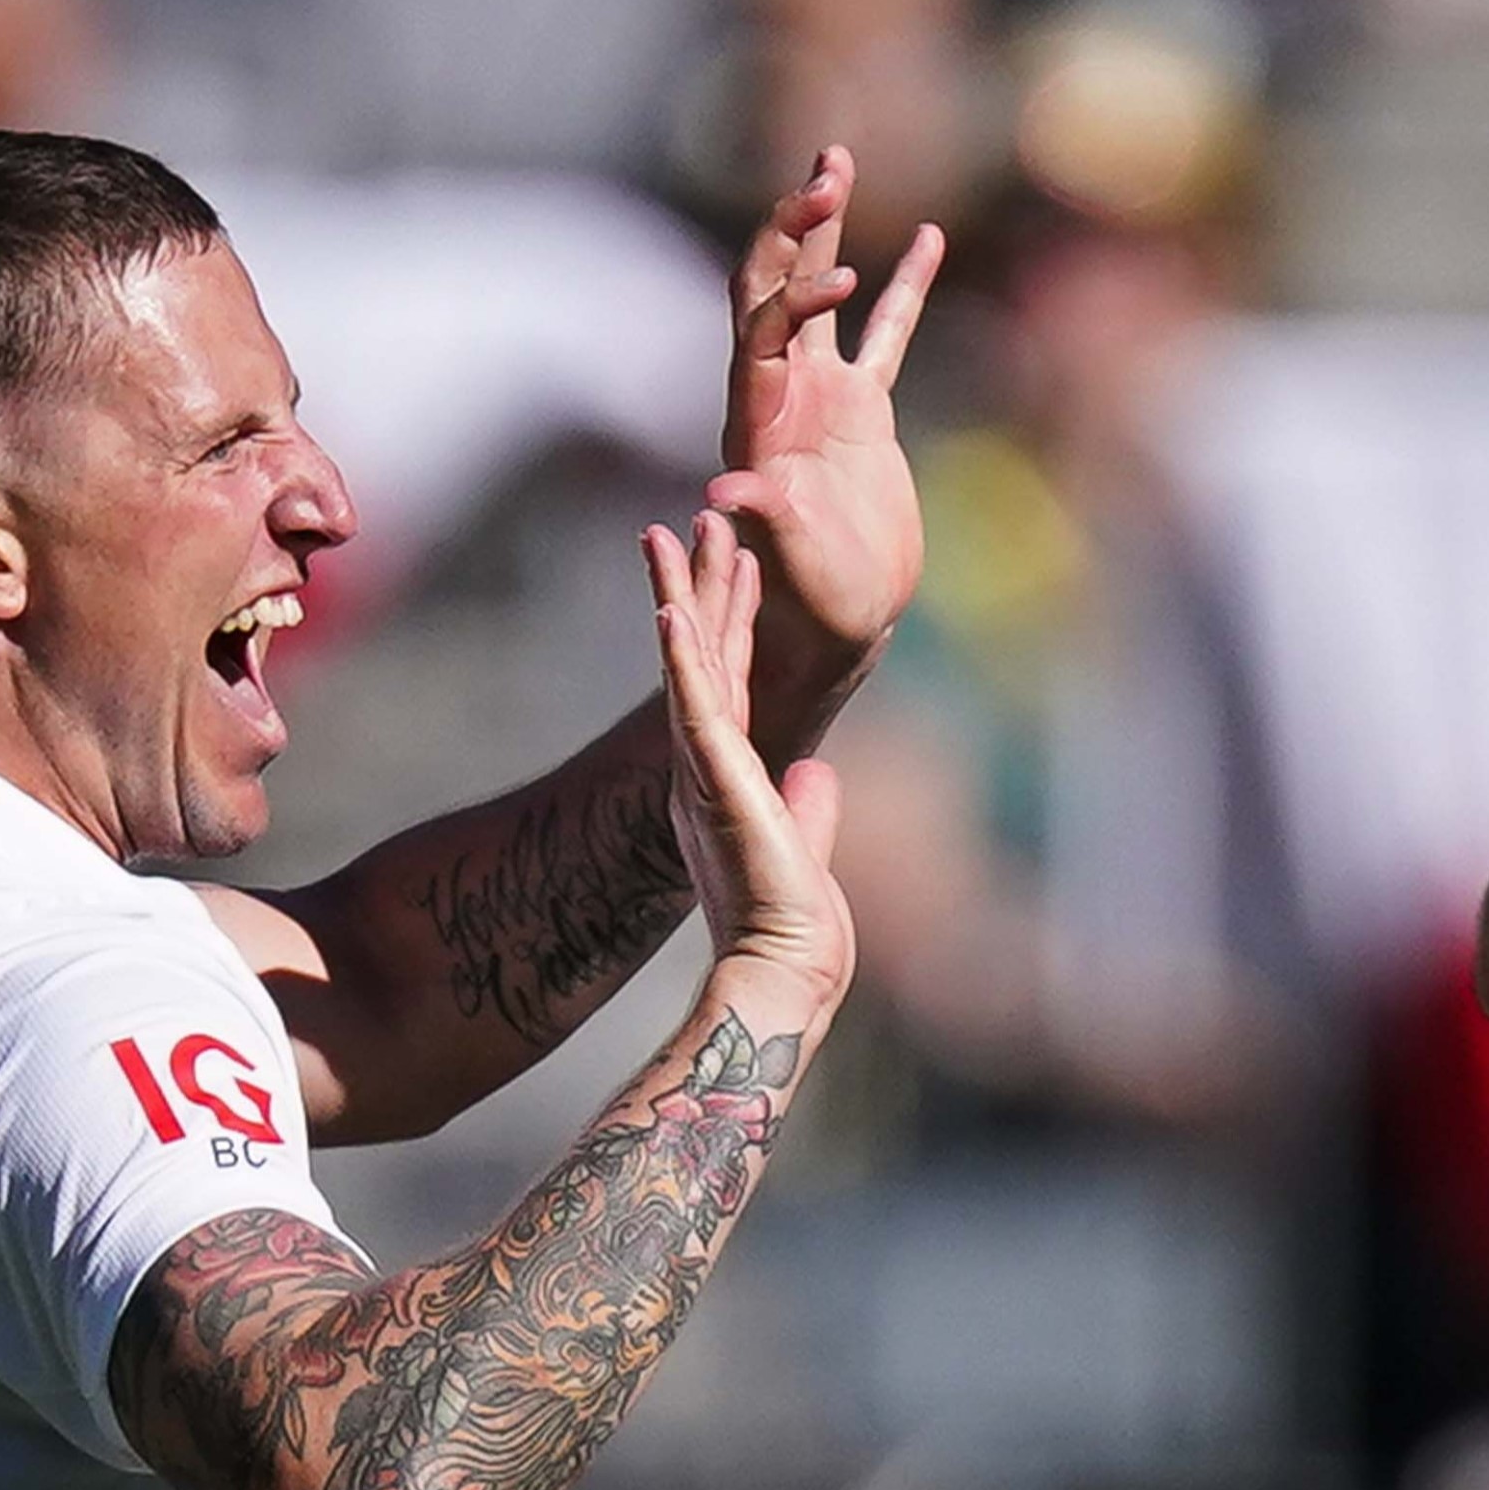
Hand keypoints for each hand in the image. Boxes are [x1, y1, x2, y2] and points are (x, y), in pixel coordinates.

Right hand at [650, 519, 850, 1008]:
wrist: (787, 971)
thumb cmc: (796, 927)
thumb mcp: (805, 846)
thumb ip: (808, 805)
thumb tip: (816, 775)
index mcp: (725, 775)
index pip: (725, 677)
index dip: (726, 617)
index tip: (731, 561)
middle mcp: (704, 765)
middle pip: (699, 654)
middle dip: (695, 583)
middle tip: (690, 518)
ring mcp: (704, 771)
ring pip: (689, 665)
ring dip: (682, 596)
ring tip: (672, 533)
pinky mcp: (713, 784)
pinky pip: (692, 709)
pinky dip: (683, 659)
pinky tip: (672, 611)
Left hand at [698, 153, 945, 739]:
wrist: (837, 624)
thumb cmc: (807, 602)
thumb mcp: (783, 561)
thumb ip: (761, 521)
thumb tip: (724, 491)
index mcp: (757, 418)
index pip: (763, 329)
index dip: (794, 294)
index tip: (841, 280)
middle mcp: (779, 392)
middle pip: (773, 283)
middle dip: (795, 223)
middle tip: (827, 164)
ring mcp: (821, 395)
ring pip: (818, 290)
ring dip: (824, 225)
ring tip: (836, 155)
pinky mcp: (863, 410)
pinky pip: (885, 333)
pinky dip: (903, 285)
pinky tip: (925, 237)